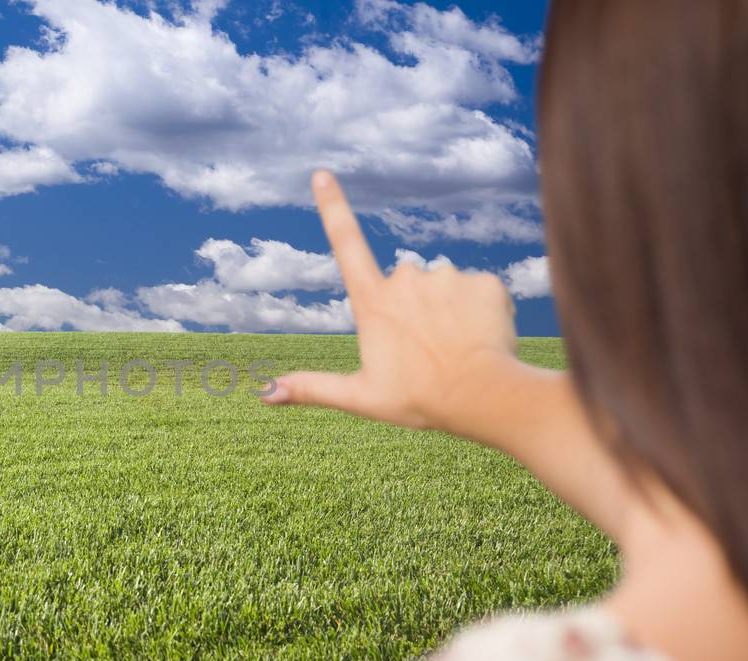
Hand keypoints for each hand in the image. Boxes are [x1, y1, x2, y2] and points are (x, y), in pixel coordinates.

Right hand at [262, 171, 523, 434]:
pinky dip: (481, 312)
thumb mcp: (360, 397)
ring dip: (449, 310)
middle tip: (426, 348)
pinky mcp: (483, 281)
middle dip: (415, 306)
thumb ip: (312, 388)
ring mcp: (445, 278)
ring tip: (455, 347)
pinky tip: (481, 338)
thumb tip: (265, 395)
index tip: (322, 174)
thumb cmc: (419, 399)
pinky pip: (479, 291)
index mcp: (372, 302)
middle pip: (406, 282)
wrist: (483, 397)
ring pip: (444, 287)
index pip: (345, 244)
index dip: (332, 207)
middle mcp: (405, 279)